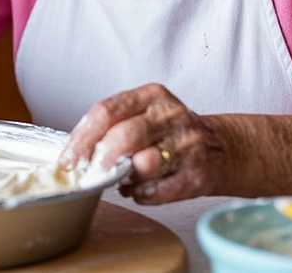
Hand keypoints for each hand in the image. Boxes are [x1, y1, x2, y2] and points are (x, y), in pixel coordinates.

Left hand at [58, 83, 220, 204]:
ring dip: (124, 178)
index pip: (106, 111)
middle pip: (124, 136)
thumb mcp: (145, 114)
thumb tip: (75, 154)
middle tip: (89, 173)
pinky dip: (141, 194)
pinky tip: (139, 190)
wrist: (223, 148)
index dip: (81, 138)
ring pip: (143, 164)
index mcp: (152, 95)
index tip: (68, 159)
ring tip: (122, 179)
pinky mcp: (197, 174)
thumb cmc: (172, 132)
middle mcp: (171, 115)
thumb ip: (113, 126)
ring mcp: (187, 144)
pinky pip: (158, 190)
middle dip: (100, 159)